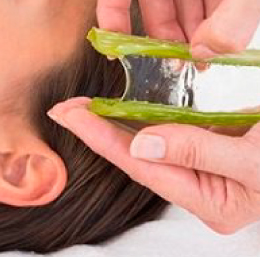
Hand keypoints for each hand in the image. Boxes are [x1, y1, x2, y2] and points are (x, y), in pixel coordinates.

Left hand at [47, 97, 259, 233]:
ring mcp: (205, 168)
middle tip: (66, 108)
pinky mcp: (211, 146)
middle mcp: (201, 187)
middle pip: (138, 156)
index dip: (102, 137)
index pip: (142, 165)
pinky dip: (144, 118)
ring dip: (117, 123)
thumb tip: (143, 143)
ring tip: (84, 107)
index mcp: (210, 200)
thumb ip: (199, 151)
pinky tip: (125, 108)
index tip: (71, 114)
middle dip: (99, 131)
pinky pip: (169, 132)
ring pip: (150, 144)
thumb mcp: (255, 160)